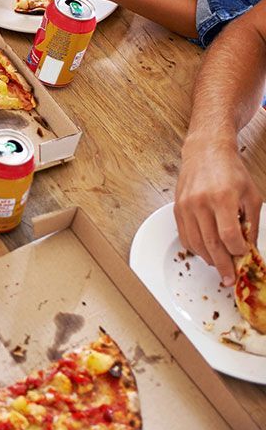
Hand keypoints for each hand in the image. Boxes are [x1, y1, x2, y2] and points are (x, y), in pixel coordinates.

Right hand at [175, 140, 261, 284]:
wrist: (206, 151)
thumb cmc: (231, 171)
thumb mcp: (252, 195)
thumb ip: (252, 224)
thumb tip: (249, 250)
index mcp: (223, 197)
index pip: (229, 236)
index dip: (237, 252)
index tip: (243, 257)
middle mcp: (201, 202)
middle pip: (211, 244)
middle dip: (222, 266)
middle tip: (229, 279)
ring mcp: (186, 206)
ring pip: (196, 244)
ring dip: (209, 259)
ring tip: (219, 266)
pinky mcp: (177, 208)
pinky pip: (185, 236)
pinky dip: (196, 249)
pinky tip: (206, 252)